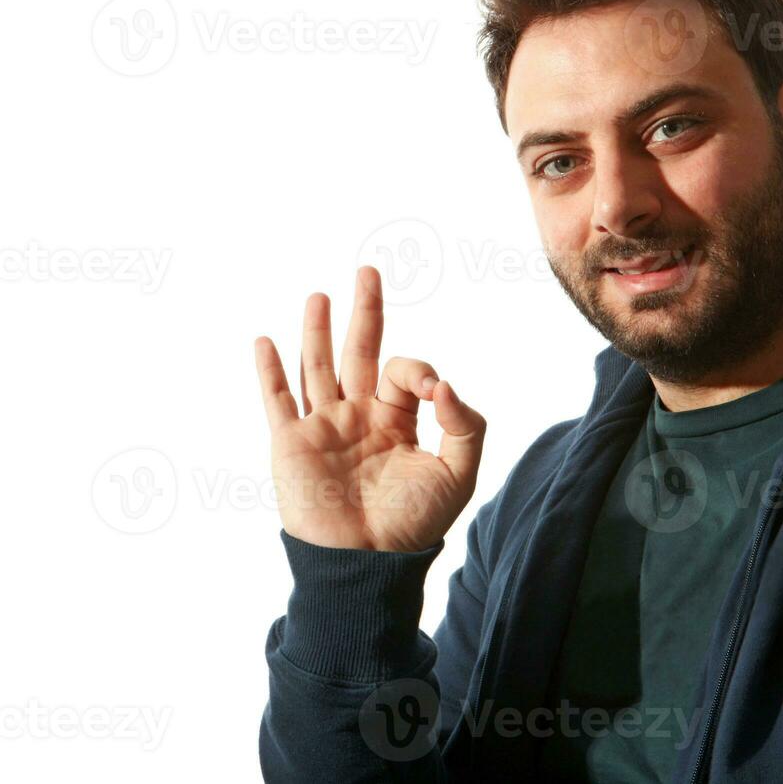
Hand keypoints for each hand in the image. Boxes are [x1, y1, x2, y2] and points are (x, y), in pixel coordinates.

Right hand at [253, 265, 485, 551]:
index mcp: (396, 420)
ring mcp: (323, 428)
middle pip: (359, 352)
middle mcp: (359, 417)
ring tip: (320, 295)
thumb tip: (445, 385)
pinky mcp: (292, 445)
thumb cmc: (414, 524)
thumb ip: (464, 424)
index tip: (434, 390)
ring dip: (318, 330)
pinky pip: (278, 401)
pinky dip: (269, 372)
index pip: (404, 373)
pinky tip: (265, 342)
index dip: (420, 371)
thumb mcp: (458, 472)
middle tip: (369, 271)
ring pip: (318, 367)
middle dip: (365, 312)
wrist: (369, 564)